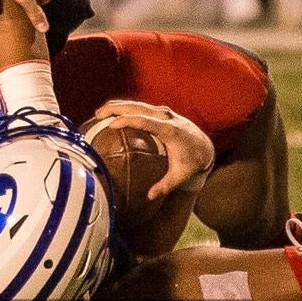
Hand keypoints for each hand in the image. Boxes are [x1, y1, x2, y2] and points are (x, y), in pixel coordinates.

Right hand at [95, 98, 214, 199]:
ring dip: (116, 106)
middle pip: (136, 107)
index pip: (145, 121)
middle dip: (115, 109)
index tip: (111, 125)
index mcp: (170, 130)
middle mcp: (165, 116)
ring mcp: (162, 111)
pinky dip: (123, 108)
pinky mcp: (159, 111)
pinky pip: (139, 106)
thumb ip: (166, 186)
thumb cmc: (191, 163)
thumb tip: (150, 196)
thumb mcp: (181, 176)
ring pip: (136, 104)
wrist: (204, 146)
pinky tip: (111, 114)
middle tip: (97, 116)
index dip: (126, 121)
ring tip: (99, 114)